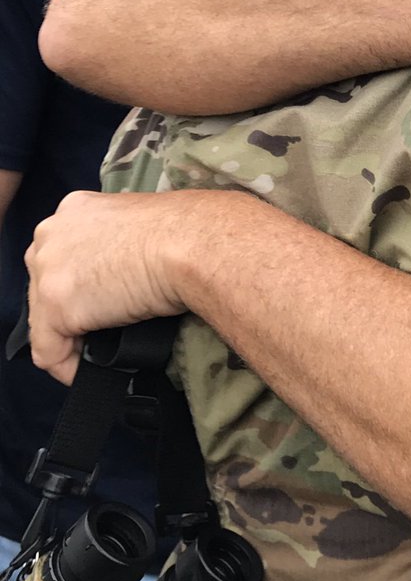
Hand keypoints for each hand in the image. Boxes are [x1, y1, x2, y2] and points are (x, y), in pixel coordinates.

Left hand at [25, 190, 232, 383]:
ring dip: (73, 337)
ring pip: (45, 318)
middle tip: (107, 325)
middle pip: (46, 286)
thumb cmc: (188, 231)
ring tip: (106, 349)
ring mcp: (49, 269)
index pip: (63, 256)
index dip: (82, 283)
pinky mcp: (56, 306)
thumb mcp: (144, 227)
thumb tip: (128, 276)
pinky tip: (93, 371)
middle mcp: (52, 233)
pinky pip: (50, 352)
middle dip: (72, 309)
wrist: (194, 243)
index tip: (105, 301)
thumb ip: (122, 244)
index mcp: (76, 209)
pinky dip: (69, 368)